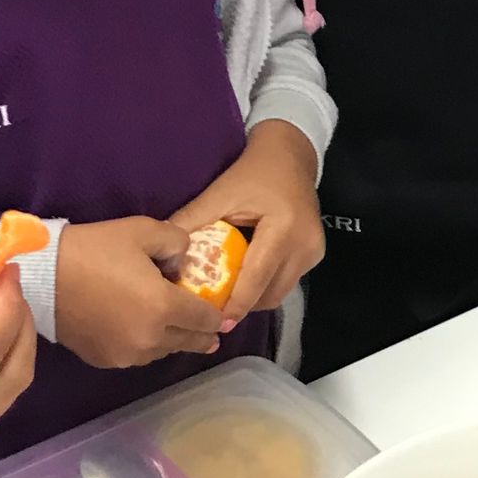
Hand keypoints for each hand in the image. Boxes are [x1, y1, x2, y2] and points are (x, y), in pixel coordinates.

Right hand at [55, 217, 223, 366]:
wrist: (42, 276)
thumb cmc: (93, 249)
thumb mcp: (142, 231)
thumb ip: (176, 242)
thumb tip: (184, 262)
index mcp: (163, 307)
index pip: (204, 318)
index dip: (216, 317)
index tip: (224, 317)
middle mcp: (149, 338)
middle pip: (187, 341)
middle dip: (203, 336)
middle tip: (213, 337)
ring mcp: (125, 354)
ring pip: (162, 351)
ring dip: (173, 342)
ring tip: (180, 334)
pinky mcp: (104, 360)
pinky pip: (137, 356)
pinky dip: (147, 347)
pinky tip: (147, 336)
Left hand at [168, 121, 325, 322]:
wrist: (289, 155)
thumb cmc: (252, 172)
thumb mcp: (220, 193)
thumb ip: (192, 222)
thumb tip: (163, 254)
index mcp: (284, 228)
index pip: (257, 276)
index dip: (237, 303)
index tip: (217, 322)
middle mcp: (305, 244)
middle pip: (271, 293)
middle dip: (243, 306)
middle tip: (214, 311)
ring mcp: (314, 251)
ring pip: (280, 292)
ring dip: (254, 298)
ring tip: (228, 296)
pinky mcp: (315, 254)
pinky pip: (287, 282)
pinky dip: (265, 286)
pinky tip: (246, 278)